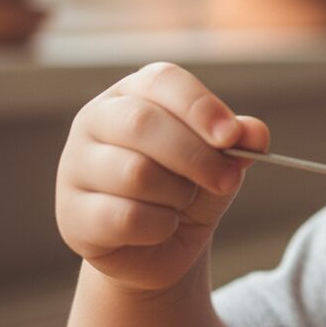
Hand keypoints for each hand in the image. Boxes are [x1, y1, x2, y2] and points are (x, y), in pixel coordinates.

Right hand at [55, 62, 269, 292]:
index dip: (199, 106)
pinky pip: (125, 217)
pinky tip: (163, 227)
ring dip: (177, 194)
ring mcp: (75, 166)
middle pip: (142, 124)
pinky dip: (159, 226)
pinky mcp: (71, 214)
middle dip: (196, 156)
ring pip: (134, 173)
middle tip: (228, 180)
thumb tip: (255, 132)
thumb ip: (239, 143)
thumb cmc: (189, 188)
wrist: (160, 246)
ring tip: (184, 203)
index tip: (232, 135)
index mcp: (134, 93)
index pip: (162, 80)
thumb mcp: (222, 162)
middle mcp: (96, 120)